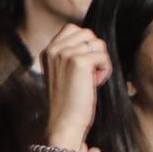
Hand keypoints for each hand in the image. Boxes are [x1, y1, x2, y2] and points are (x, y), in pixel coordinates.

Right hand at [41, 22, 110, 150]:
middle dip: (94, 52)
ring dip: (101, 61)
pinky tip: (95, 84)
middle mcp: (53, 49)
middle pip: (88, 33)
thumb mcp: (62, 71)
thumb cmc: (69, 101)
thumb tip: (92, 40)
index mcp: (47, 50)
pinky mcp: (79, 62)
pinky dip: (105, 70)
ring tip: (91, 80)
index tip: (81, 68)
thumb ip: (70, 53)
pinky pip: (104, 56)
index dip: (85, 46)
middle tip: (87, 75)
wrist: (65, 123)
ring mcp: (65, 54)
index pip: (74, 29)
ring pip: (98, 43)